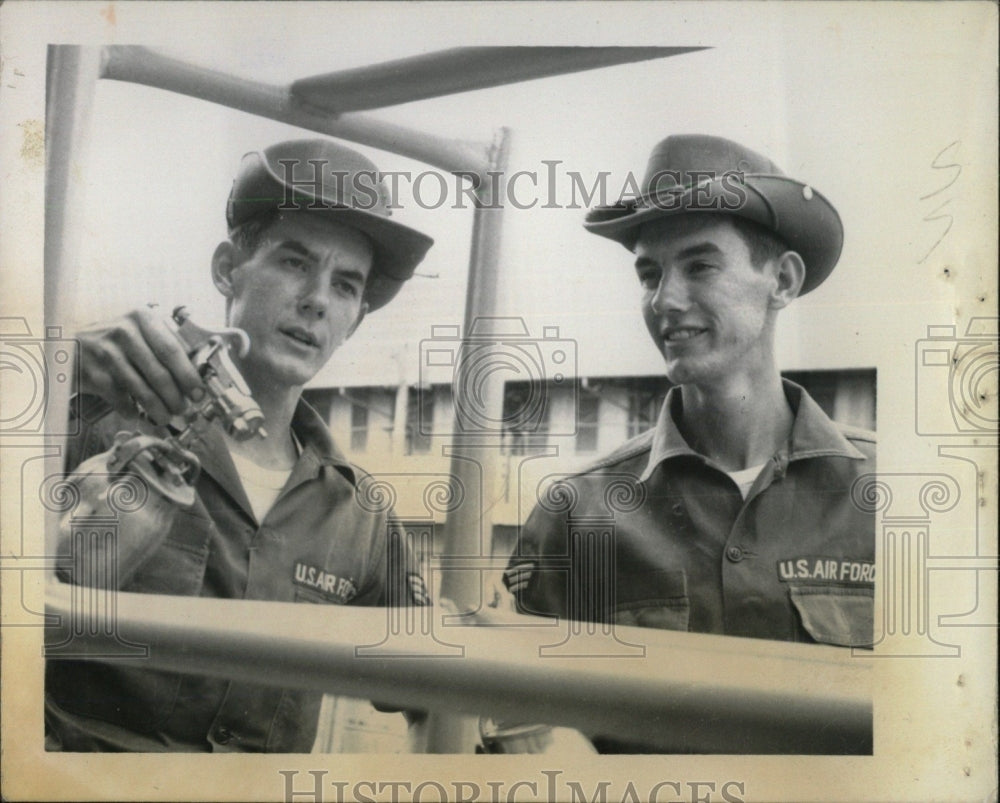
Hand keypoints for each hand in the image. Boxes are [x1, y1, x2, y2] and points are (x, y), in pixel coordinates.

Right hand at [76, 306, 206, 424]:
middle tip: (185, 409)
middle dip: (176, 397)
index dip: (188, 375)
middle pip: (159, 373)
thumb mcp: (140, 329)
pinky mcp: (92, 373)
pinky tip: (137, 414)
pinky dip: (131, 411)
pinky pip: (120, 399)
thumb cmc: (116, 339)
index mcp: (142, 318)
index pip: (172, 350)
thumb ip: (166, 342)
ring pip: (142, 389)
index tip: (199, 393)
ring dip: (158, 409)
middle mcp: (124, 332)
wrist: (70, 344)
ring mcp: (106, 352)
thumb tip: (198, 371)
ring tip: (166, 417)